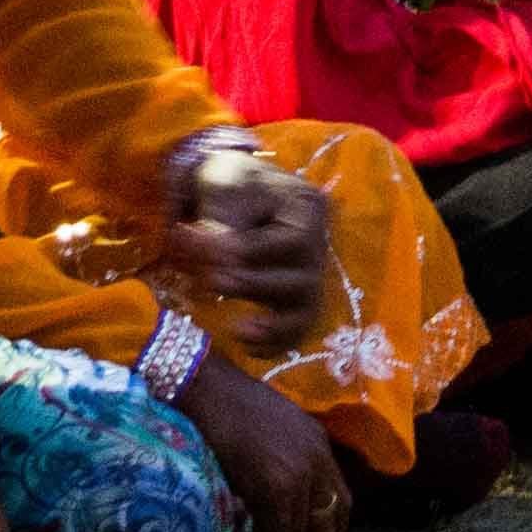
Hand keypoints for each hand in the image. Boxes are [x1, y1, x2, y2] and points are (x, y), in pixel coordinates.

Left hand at [153, 137, 333, 345]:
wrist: (229, 189)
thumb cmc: (228, 182)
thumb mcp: (223, 187)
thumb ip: (222, 221)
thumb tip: (220, 259)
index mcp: (308, 209)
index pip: (291, 242)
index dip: (253, 253)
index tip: (213, 253)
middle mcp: (318, 244)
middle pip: (302, 280)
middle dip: (255, 286)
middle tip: (215, 282)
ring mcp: (310, 273)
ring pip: (307, 311)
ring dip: (275, 327)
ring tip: (238, 332)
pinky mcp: (296, 296)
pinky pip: (297, 327)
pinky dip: (277, 342)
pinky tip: (249, 349)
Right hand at [181, 356, 349, 531]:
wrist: (198, 382)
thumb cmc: (219, 399)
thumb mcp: (265, 426)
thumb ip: (278, 456)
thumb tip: (268, 496)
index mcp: (317, 443)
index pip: (341, 501)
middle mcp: (316, 459)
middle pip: (326, 525)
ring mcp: (298, 473)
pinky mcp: (274, 486)